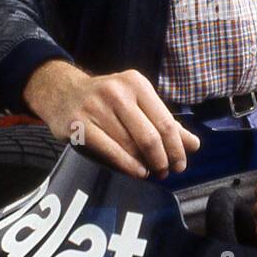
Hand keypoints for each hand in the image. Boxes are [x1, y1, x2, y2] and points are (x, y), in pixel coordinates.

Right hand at [24, 60, 198, 179]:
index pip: (165, 121)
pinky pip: (109, 150)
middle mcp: (117, 92)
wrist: (62, 92)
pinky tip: (137, 172)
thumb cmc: (107, 101)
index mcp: (136, 84)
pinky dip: (127, 165)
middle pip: (150, 136)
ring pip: (129, 145)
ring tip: (150, 172)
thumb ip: (164, 123)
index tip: (181, 164)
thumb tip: (194, 145)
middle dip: (162, 159)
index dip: (176, 147)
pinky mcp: (78, 124)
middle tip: (166, 172)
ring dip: (144, 164)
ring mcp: (96, 107)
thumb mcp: (137, 103)